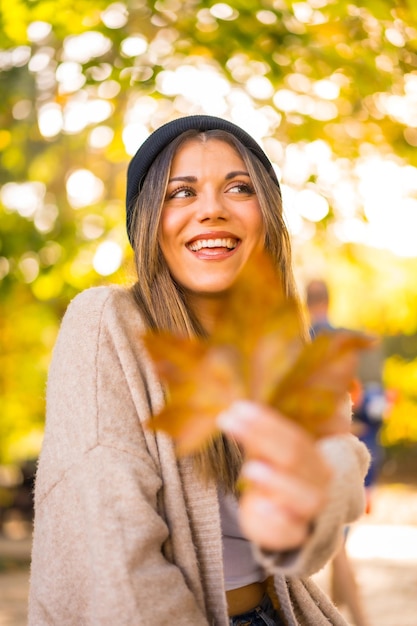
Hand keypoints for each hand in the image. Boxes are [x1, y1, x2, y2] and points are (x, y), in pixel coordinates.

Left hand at [217, 401, 332, 551]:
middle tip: (230, 422)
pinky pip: (291, 529)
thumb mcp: (267, 456)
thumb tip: (234, 412)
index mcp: (313, 457)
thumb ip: (255, 438)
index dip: (267, 422)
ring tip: (250, 468)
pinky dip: (276, 518)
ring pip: (303, 496)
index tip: (238, 408)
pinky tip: (259, 505)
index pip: (294, 435)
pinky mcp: (295, 534)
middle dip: (262, 438)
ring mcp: (309, 510)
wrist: (284, 521)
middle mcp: (318, 481)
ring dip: (276, 480)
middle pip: (294, 458)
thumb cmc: (275, 479)